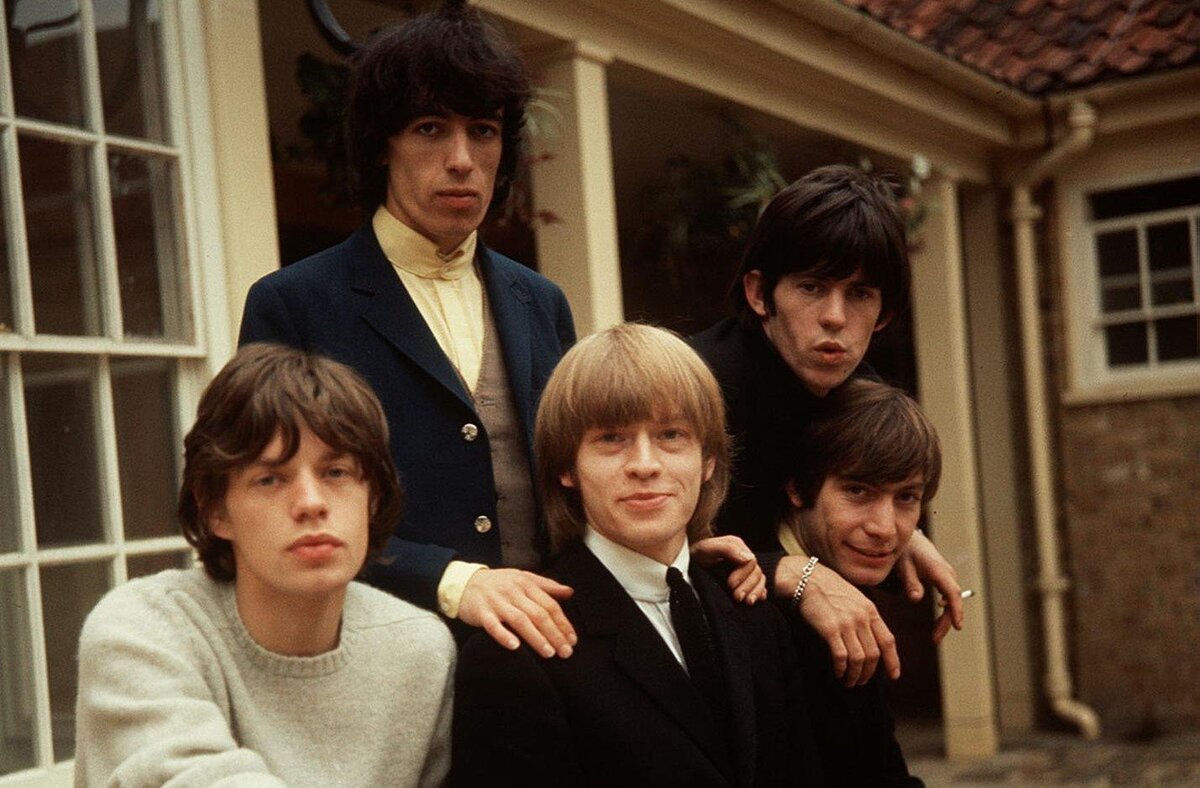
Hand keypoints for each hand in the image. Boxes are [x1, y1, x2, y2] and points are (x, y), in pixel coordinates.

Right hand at [457, 568, 576, 658]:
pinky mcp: (481, 612)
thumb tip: (570, 592)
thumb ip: (546, 585)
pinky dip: (503, 635)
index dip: (563, 622)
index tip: (572, 640)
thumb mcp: (522, 578)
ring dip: (536, 637)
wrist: (464, 582)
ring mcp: (497, 602)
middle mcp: (513, 592)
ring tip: (549, 653)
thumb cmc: (498, 583)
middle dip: (554, 634)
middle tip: (566, 652)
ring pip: (519, 620)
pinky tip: (514, 646)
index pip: (549, 604)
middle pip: (538, 614)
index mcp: (525, 583)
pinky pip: (493, 625)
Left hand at [690, 535, 766, 603]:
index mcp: (737, 548)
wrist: (686, 566)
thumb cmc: (695, 555)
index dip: (742, 575)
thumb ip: (727, 548)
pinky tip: (754, 600)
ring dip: (755, 592)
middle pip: (756, 573)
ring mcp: (745, 571)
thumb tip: (749, 558)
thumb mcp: (707, 548)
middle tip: (737, 597)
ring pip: (760, 580)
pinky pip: (760, 587)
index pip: (751, 562)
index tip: (730, 584)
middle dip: (748, 586)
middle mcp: (743, 559)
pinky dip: (759, 594)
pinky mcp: (744, 582)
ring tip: (746, 602)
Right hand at [775, 554, 898, 685]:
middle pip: (873, 654)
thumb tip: (871, 639)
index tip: (894, 676)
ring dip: (855, 675)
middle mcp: (862, 617)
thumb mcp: (854, 598)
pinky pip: (841, 655)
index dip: (893, 661)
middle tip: (861, 682)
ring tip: (849, 682)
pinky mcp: (830, 628)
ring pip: (859, 658)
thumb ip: (865, 616)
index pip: (888, 640)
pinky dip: (841, 668)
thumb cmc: (828, 589)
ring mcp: (847, 623)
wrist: (806, 579)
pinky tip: (838, 672)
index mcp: (870, 610)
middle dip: (868, 673)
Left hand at [894, 530, 962, 643]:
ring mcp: (947, 576)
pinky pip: (949, 597)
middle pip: (953, 601)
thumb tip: (916, 599)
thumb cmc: (906, 552)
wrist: (910, 539)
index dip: (956, 610)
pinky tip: (940, 622)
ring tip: (935, 636)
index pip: (952, 593)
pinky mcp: (944, 579)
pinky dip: (946, 610)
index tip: (958, 626)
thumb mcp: (904, 567)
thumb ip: (910, 583)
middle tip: (935, 640)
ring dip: (946, 618)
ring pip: (952, 600)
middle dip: (947, 622)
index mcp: (939, 571)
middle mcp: (947, 574)